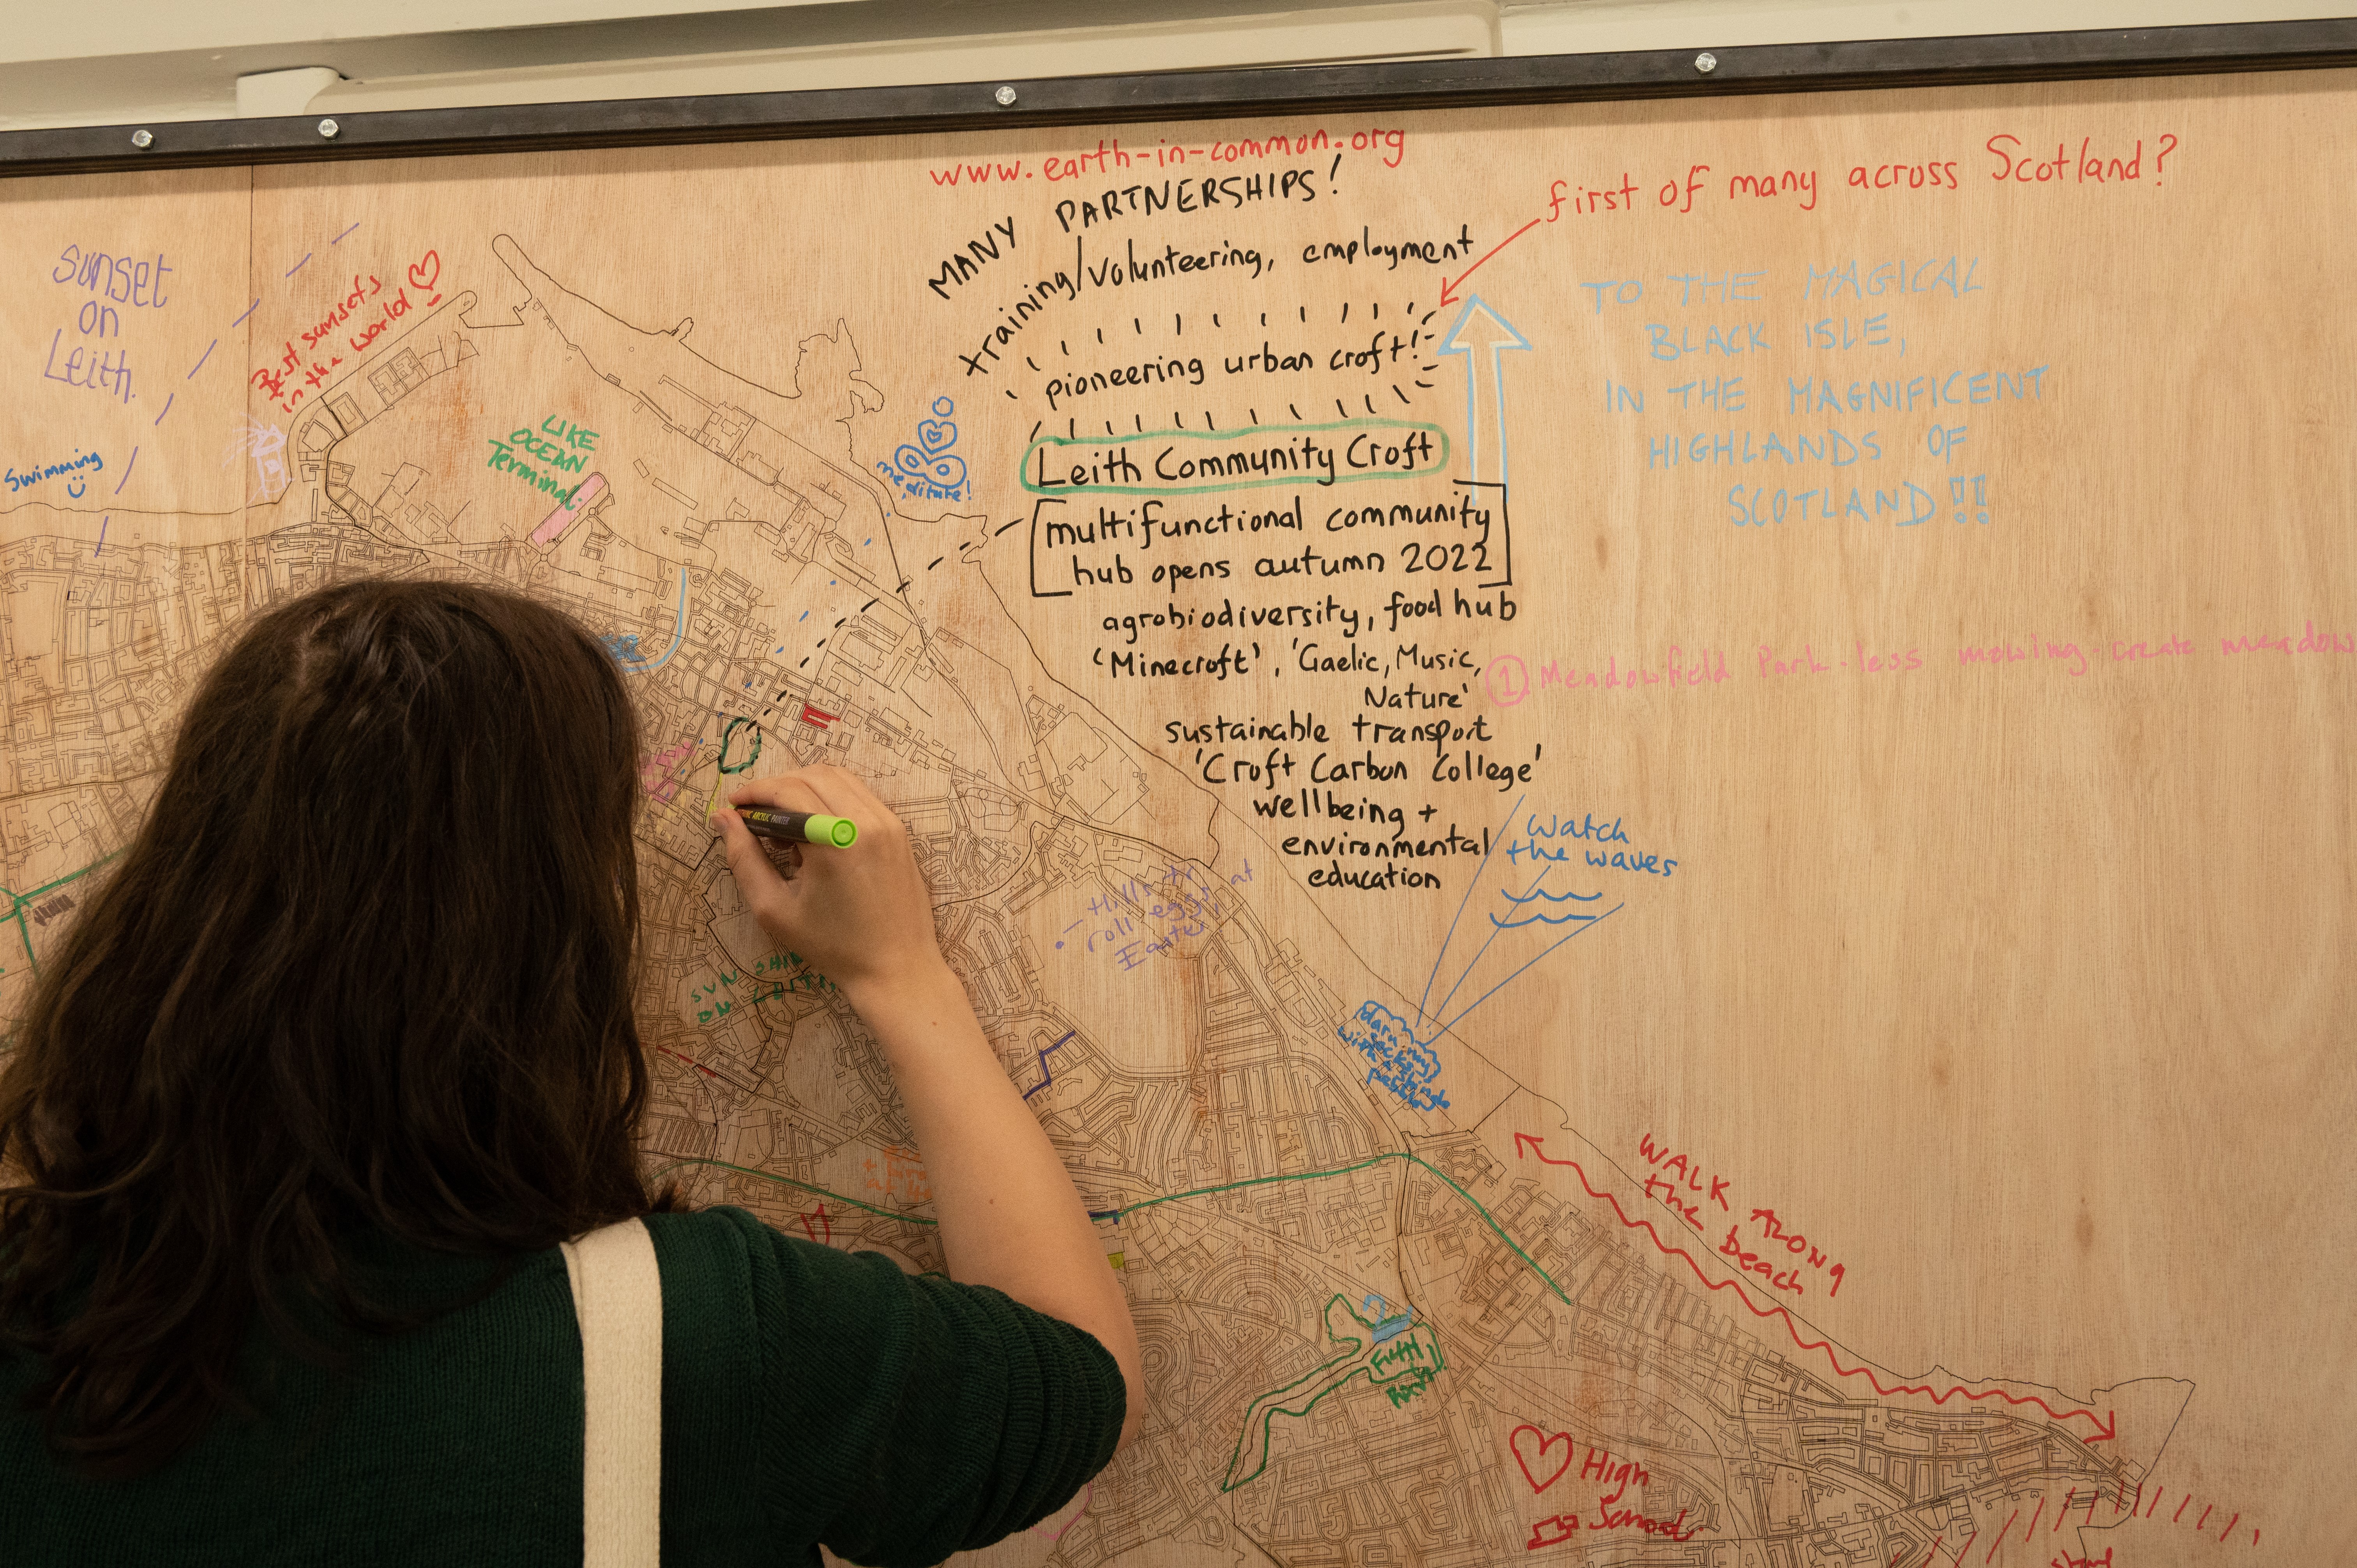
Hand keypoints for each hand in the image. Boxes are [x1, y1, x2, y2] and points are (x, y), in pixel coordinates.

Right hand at [710, 765, 946, 999]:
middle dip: (777, 787)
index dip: (755, 792)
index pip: (788, 790)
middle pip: (813, 775)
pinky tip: (816, 834)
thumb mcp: (775, 909)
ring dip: (804, 789)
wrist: (896, 967)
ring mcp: (888, 823)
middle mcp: (866, 822)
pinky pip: (860, 796)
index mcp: (834, 841)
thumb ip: (744, 859)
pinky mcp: (899, 831)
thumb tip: (723, 819)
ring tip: (785, 827)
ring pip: (839, 778)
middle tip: (755, 816)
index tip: (734, 806)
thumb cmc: (833, 946)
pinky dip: (831, 800)